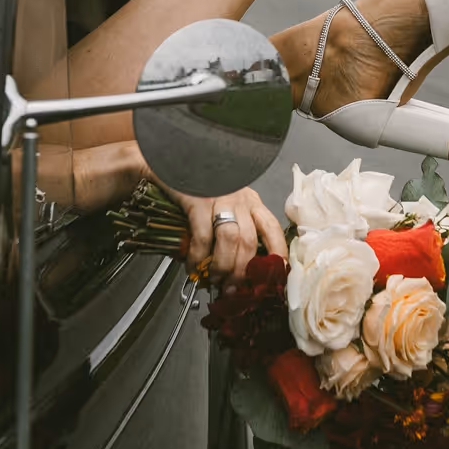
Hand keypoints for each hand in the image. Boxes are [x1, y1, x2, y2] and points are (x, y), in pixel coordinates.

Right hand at [163, 183, 287, 285]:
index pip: (272, 229)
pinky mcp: (198, 199)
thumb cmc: (197, 185)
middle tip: (232, 289)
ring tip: (214, 280)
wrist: (171, 159)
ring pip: (231, 240)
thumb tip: (232, 268)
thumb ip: (230, 229)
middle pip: (250, 240)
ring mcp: (219, 198)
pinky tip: (193, 265)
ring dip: (223, 267)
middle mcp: (239, 198)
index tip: (274, 276)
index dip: (277, 254)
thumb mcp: (224, 204)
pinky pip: (202, 235)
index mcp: (250, 201)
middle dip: (242, 271)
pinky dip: (199, 256)